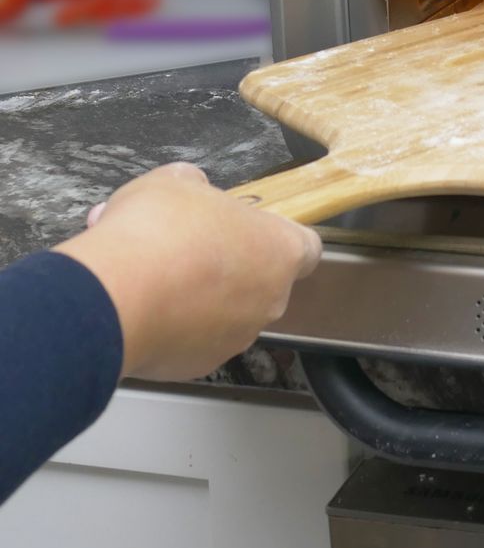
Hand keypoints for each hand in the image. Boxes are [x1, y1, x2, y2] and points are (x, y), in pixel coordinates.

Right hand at [55, 163, 321, 380]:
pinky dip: (173, 328)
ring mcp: (238, 337)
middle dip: (228, 267)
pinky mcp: (200, 365)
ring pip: (225, 313)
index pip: (307, 247)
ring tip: (150, 277)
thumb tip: (191, 186)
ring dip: (197, 298)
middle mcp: (271, 299)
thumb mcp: (174, 182)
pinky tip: (140, 308)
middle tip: (186, 249)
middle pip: (261, 281)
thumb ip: (195, 186)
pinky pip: (193, 341)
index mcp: (281, 250)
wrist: (114, 295)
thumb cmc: (157, 230)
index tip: (250, 232)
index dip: (278, 238)